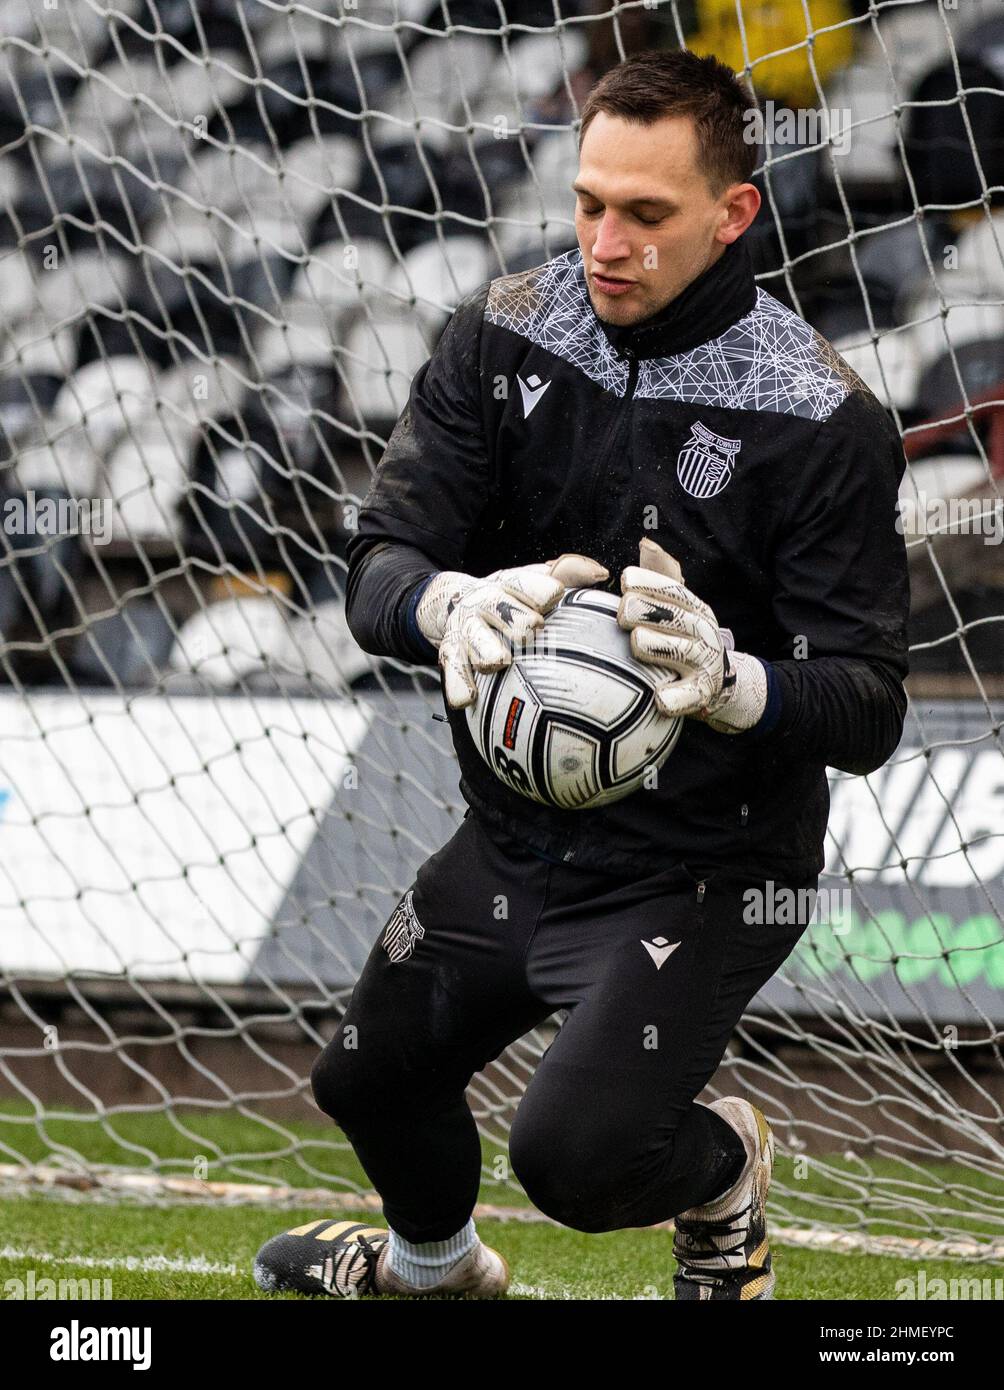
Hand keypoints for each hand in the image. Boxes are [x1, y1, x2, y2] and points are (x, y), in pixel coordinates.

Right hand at [417, 553, 608, 708]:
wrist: (452, 602)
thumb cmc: (509, 598)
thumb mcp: (532, 581)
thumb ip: (568, 574)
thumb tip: (601, 573)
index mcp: (507, 584)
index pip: (523, 582)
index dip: (538, 589)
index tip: (555, 595)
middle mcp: (483, 604)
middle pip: (498, 607)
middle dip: (514, 616)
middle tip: (532, 628)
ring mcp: (465, 629)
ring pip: (473, 638)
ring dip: (485, 649)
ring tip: (498, 662)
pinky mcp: (450, 653)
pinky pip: (453, 669)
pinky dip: (458, 684)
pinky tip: (466, 700)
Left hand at [617, 538, 766, 732]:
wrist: (714, 683)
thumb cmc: (682, 638)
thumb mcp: (676, 607)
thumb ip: (660, 577)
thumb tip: (646, 542)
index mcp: (694, 609)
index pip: (675, 591)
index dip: (650, 583)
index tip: (625, 579)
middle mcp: (702, 633)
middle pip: (675, 617)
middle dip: (646, 611)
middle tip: (622, 613)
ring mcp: (702, 665)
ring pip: (680, 652)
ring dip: (656, 645)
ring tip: (637, 642)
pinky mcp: (700, 695)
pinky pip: (687, 697)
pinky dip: (674, 698)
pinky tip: (658, 698)